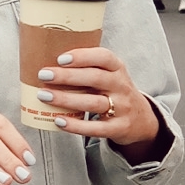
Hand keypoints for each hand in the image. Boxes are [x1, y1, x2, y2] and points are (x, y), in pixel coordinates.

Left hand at [32, 44, 161, 149]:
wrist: (141, 120)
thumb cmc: (114, 92)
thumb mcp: (109, 75)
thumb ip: (87, 69)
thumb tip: (47, 61)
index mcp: (118, 68)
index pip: (104, 57)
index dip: (82, 56)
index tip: (60, 58)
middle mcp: (121, 86)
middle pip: (95, 78)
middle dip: (67, 76)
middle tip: (43, 75)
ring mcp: (122, 108)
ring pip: (93, 102)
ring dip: (66, 99)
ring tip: (44, 96)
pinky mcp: (118, 128)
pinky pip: (96, 128)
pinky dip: (76, 125)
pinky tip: (58, 121)